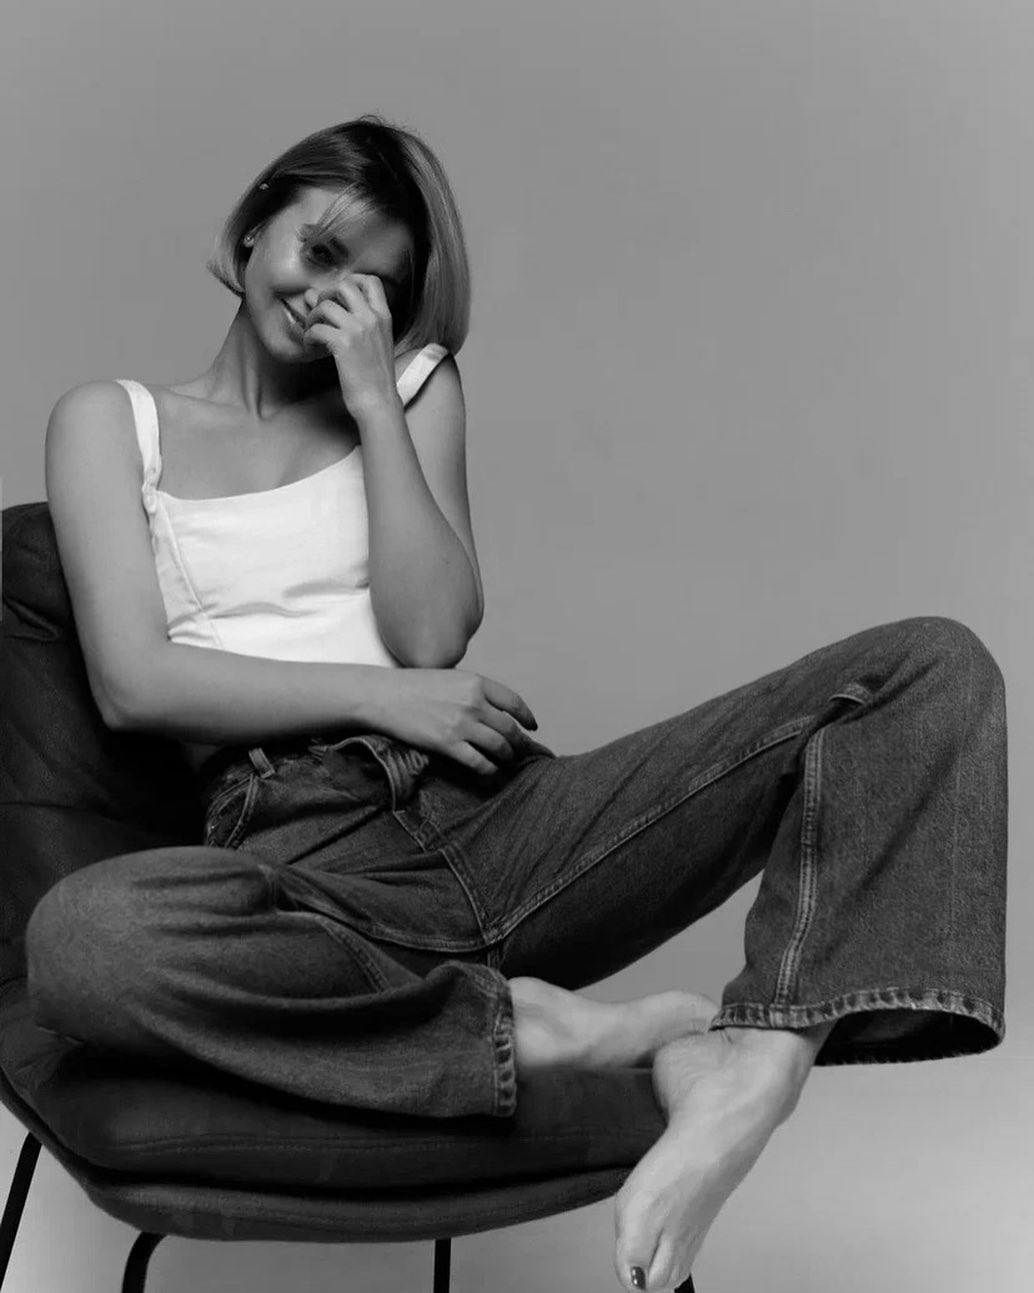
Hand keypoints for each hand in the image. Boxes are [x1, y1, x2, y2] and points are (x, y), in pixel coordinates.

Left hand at [300, 275, 398, 419]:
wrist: (378, 401)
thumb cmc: (374, 376)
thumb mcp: (375, 343)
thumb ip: (354, 320)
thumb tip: (317, 297)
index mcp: (384, 317)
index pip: (371, 281)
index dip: (351, 281)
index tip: (339, 296)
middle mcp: (373, 318)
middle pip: (344, 286)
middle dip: (326, 294)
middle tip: (320, 312)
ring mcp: (358, 330)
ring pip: (325, 305)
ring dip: (312, 317)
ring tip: (312, 332)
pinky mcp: (344, 344)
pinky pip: (317, 328)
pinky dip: (308, 336)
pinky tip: (311, 347)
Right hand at [371, 667, 556, 776]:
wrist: (383, 695)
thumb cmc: (412, 686)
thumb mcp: (449, 677)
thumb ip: (471, 690)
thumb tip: (488, 708)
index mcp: (476, 682)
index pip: (513, 702)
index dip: (526, 717)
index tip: (531, 727)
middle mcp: (474, 702)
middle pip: (510, 727)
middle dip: (520, 743)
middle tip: (523, 751)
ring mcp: (462, 724)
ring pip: (499, 746)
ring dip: (508, 757)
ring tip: (508, 762)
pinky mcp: (448, 744)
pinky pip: (479, 762)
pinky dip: (490, 770)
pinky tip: (491, 772)